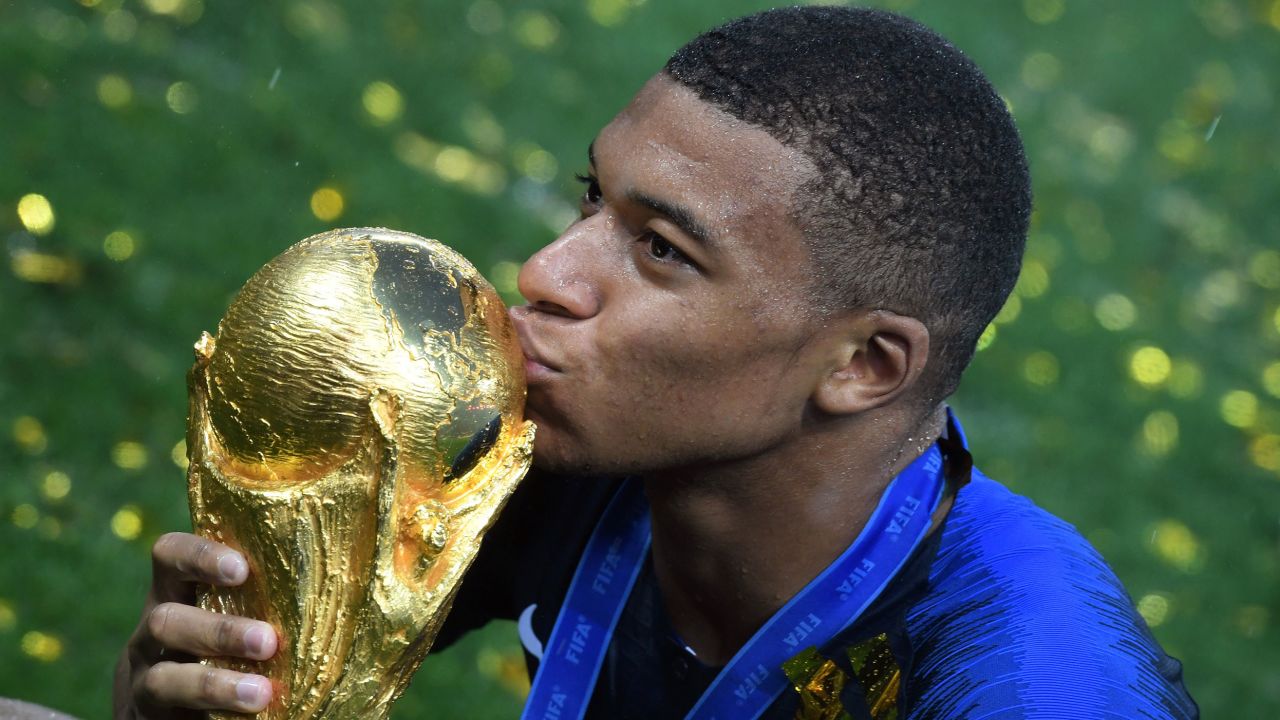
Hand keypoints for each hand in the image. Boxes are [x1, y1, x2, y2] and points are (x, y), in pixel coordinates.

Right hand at [113, 532, 278, 718]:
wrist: (181, 712)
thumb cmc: (231, 647)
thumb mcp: (239, 613)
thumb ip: (274, 596)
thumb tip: (367, 573)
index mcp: (177, 593)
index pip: (170, 556)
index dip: (200, 555)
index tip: (242, 568)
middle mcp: (153, 632)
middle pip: (165, 619)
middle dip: (219, 630)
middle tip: (268, 641)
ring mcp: (145, 679)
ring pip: (165, 678)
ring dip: (215, 684)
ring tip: (261, 694)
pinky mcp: (147, 717)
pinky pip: (169, 714)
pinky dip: (212, 712)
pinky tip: (250, 715)